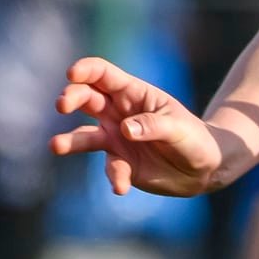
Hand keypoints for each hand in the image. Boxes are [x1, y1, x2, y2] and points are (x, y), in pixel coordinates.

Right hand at [50, 58, 225, 196]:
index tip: (72, 74)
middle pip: (86, 98)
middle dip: (71, 97)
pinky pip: (110, 168)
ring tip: (56, 146)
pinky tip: (120, 187)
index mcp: (134, 93)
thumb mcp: (180, 128)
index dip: (85, 70)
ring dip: (70, 141)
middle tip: (62, 105)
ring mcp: (116, 137)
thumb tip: (125, 129)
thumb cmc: (193, 138)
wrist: (202, 168)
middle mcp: (118, 112)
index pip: (103, 75)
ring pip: (85, 135)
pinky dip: (114, 177)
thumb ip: (154, 125)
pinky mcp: (119, 162)